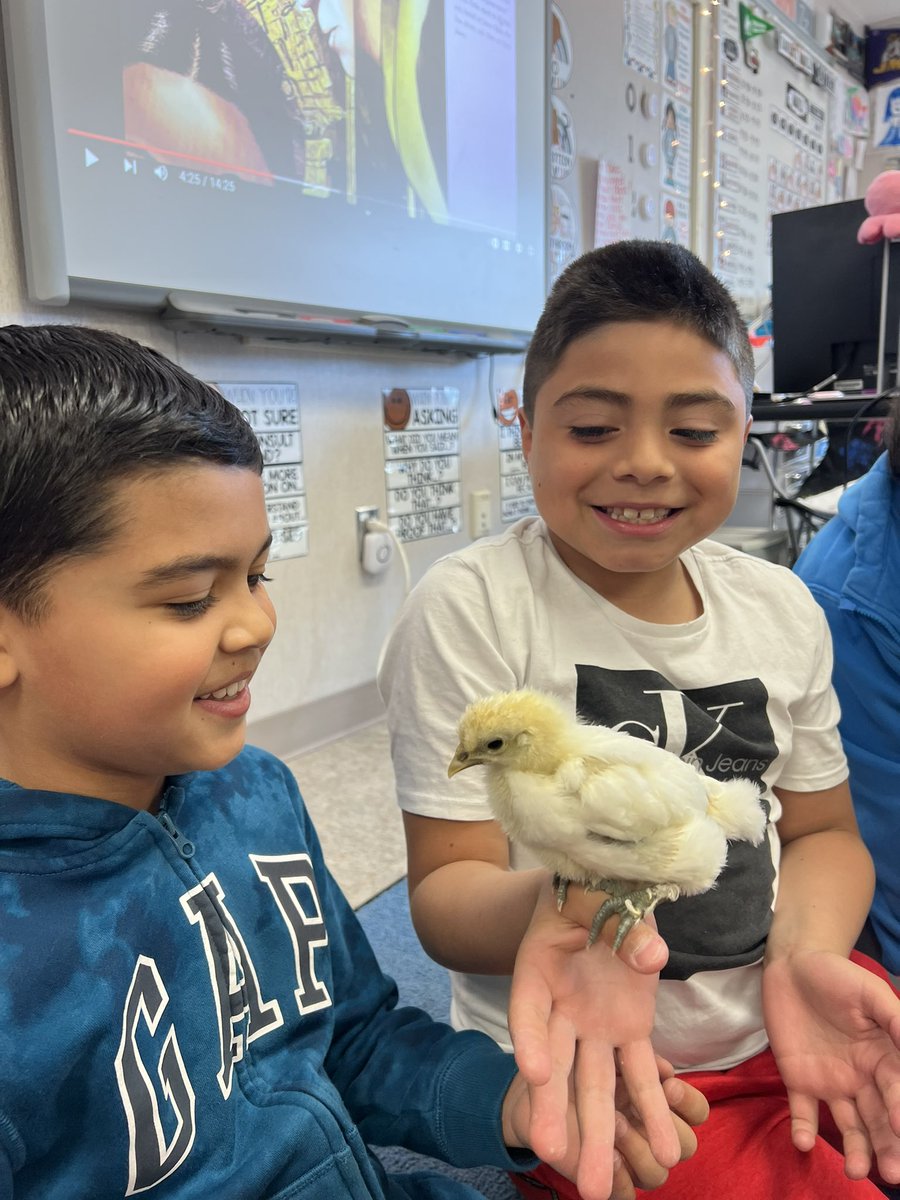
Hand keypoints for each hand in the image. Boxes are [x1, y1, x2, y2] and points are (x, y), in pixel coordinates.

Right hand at [507, 880, 676, 1199]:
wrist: (606, 889)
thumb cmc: (591, 887)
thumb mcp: (598, 892)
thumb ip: (623, 924)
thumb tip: (651, 955)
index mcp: (538, 967)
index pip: (528, 1008)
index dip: (528, 1039)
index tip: (532, 1073)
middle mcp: (560, 1007)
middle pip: (554, 1064)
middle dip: (554, 1110)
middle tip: (550, 1155)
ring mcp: (594, 1025)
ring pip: (595, 1085)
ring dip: (600, 1133)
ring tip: (601, 1189)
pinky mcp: (628, 1032)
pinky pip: (640, 1076)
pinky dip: (653, 1110)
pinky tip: (667, 1150)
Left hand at [763, 950, 899, 1183]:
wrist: (793, 964)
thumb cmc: (837, 976)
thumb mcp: (871, 993)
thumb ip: (896, 1021)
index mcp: (883, 1058)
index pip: (897, 1092)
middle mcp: (861, 1077)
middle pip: (879, 1120)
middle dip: (888, 1148)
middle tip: (891, 1175)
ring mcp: (830, 1082)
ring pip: (848, 1124)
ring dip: (854, 1149)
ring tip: (855, 1171)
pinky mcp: (797, 1079)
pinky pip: (802, 1110)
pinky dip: (803, 1128)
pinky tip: (804, 1141)